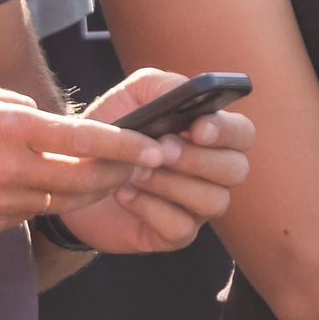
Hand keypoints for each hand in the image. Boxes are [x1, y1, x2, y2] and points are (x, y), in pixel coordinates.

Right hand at [0, 81, 168, 246]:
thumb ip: (10, 103)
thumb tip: (42, 118)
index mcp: (8, 128)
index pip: (83, 139)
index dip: (123, 145)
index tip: (149, 146)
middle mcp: (10, 169)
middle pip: (84, 180)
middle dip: (120, 175)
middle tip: (143, 168)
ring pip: (62, 203)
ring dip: (89, 193)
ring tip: (109, 180)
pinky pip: (29, 217)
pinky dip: (47, 204)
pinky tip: (55, 194)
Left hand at [59, 68, 254, 253]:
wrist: (76, 172)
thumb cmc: (112, 129)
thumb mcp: (132, 95)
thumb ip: (164, 86)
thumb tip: (191, 93)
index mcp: (210, 134)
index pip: (242, 133)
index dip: (226, 131)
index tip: (197, 129)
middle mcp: (213, 172)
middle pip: (236, 169)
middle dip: (199, 159)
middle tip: (161, 151)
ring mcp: (197, 206)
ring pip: (214, 201)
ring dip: (172, 184)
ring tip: (135, 172)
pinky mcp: (175, 233)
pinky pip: (182, 227)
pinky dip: (150, 208)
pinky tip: (124, 193)